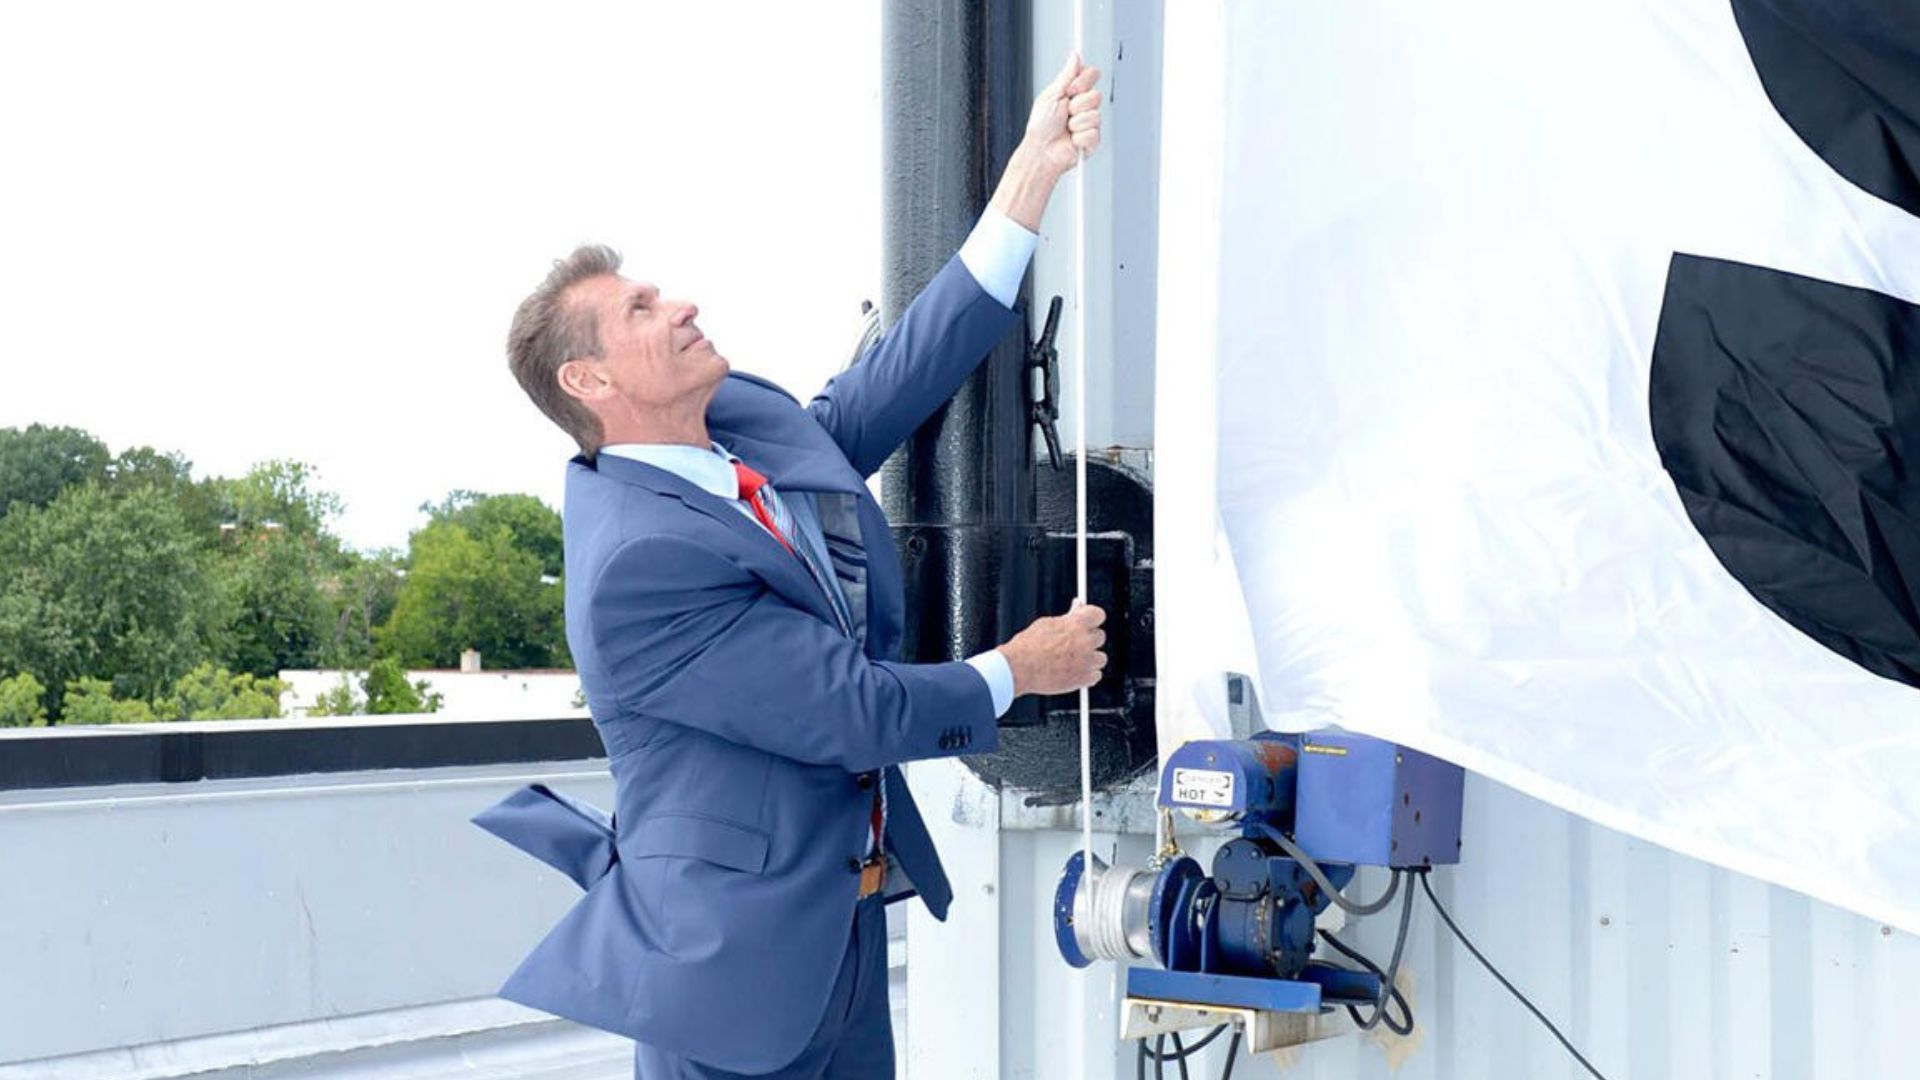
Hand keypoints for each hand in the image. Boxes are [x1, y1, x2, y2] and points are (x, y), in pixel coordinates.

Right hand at [997, 602, 1106, 696]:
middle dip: (1088, 639)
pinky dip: (1087, 676)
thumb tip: (1077, 609)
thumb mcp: (1047, 624)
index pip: (1098, 614)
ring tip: (1072, 661)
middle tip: (1074, 644)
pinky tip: (1074, 672)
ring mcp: (1086, 661)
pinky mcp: (1083, 679)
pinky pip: (1096, 675)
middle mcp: (1085, 641)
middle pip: (1100, 636)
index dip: (1092, 618)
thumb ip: (1067, 618)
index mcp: (1077, 624)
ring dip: (1090, 659)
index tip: (1088, 622)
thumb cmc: (1028, 646)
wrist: (1019, 668)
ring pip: (1100, 658)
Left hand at [1023, 53, 1102, 175]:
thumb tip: (1075, 56)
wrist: (1041, 150)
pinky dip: (1079, 137)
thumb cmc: (1041, 125)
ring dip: (1076, 122)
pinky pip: (1093, 132)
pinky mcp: (1093, 139)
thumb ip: (1067, 75)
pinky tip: (1071, 139)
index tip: (1070, 90)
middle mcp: (1084, 106)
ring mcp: (1089, 123)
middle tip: (1065, 112)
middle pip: (1096, 95)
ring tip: (1066, 128)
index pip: (1092, 75)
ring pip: (1095, 115)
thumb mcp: (1052, 94)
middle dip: (1077, 104)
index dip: (1084, 81)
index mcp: (1074, 93)